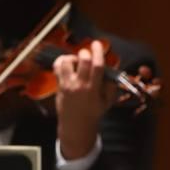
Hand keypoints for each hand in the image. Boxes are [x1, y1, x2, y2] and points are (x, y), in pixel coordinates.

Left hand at [53, 40, 112, 159]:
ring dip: (73, 57)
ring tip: (77, 62)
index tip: (97, 44)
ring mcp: (67, 84)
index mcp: (93, 89)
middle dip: (86, 53)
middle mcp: (80, 85)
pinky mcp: (59, 85)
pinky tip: (68, 65)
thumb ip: (111, 86)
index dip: (98, 52)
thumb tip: (112, 71)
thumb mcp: (108, 102)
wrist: (75, 125)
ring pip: (67, 62)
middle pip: (82, 61)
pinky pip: (57, 68)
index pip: (97, 66)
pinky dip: (62, 62)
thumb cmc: (93, 113)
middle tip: (88, 55)